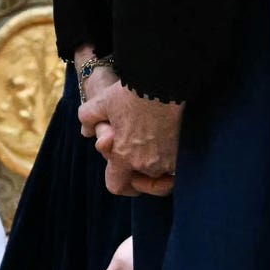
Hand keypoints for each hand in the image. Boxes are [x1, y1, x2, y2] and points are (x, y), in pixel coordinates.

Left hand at [79, 70, 181, 196]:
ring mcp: (167, 160)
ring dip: (158, 168)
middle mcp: (145, 164)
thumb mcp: (102, 102)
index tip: (125, 170)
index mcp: (122, 156)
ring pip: (161, 175)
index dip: (119, 181)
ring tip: (156, 149)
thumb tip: (86, 131)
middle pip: (143, 183)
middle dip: (141, 177)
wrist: (163, 83)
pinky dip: (174, 162)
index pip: (117, 186)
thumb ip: (88, 118)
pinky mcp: (183, 153)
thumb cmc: (131, 93)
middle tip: (141, 160)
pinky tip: (169, 146)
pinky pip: (177, 169)